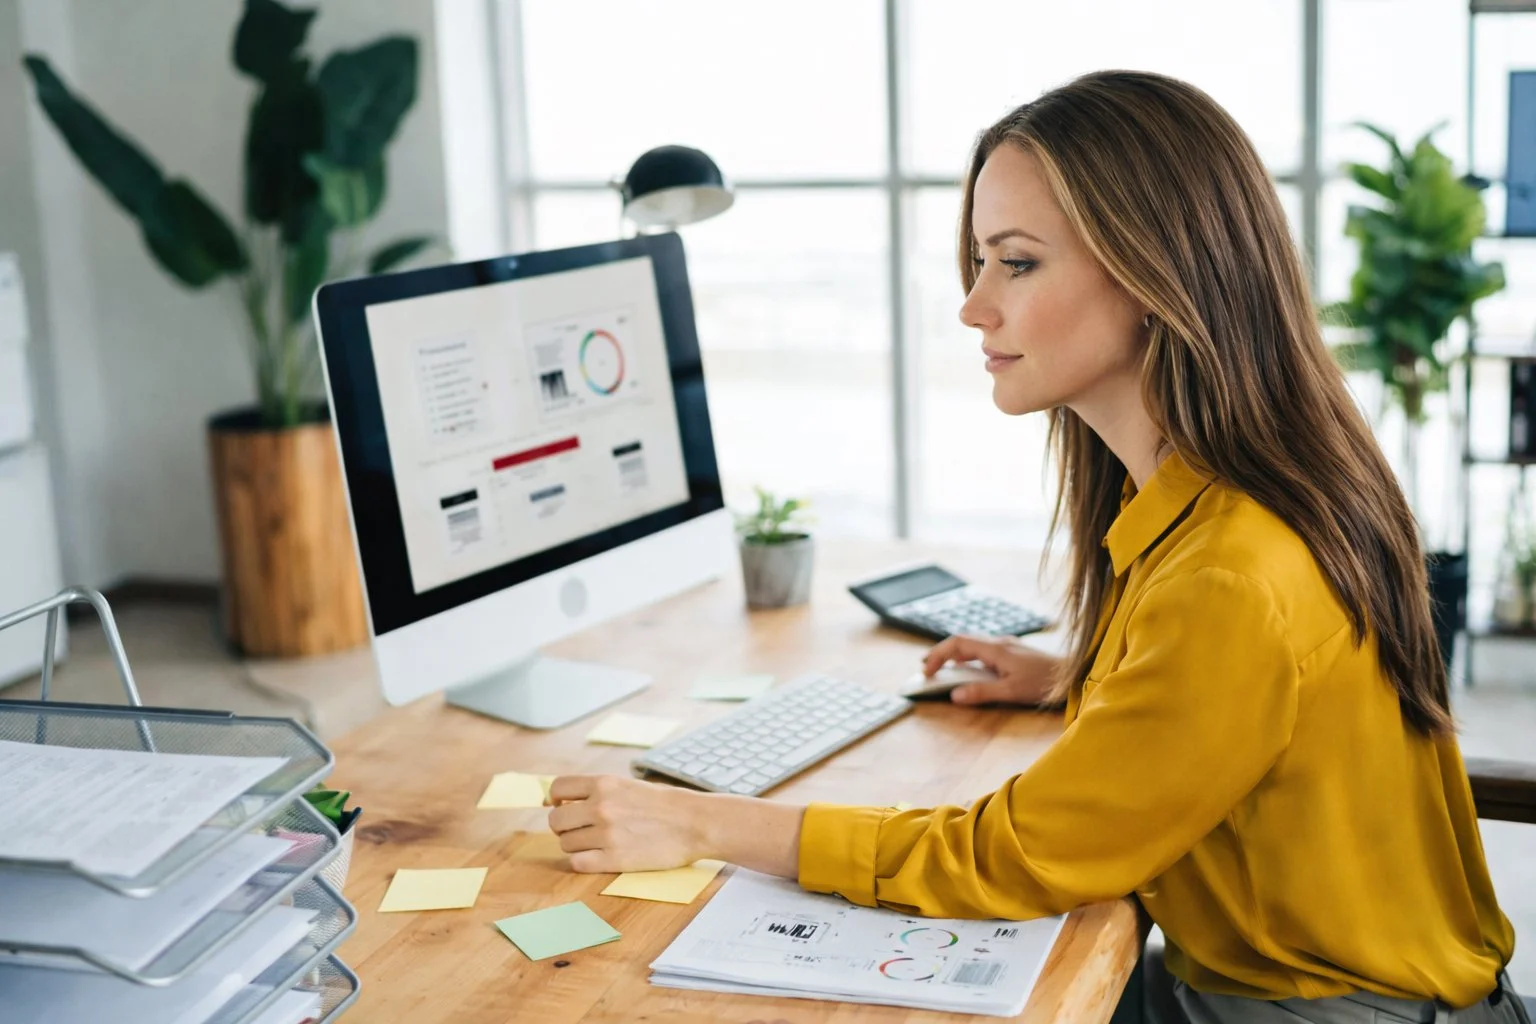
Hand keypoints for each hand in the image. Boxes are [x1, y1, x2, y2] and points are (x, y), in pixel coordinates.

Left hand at [546, 774, 708, 872]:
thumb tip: (563, 801)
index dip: (555, 799)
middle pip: (556, 820)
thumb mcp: (629, 785)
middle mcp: (601, 807)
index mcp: (604, 784)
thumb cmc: (665, 804)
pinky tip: (598, 857)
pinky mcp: (614, 859)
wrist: (694, 823)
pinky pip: (577, 863)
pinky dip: (583, 861)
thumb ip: (599, 792)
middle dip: (564, 826)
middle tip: (579, 829)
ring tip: (596, 843)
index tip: (562, 806)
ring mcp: (606, 834)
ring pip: (566, 843)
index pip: (558, 788)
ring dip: (576, 845)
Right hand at [920, 634, 1062, 705]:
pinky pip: (984, 651)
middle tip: (927, 669)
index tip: (927, 672)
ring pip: (973, 645)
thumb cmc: (1044, 683)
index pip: (957, 644)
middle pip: (962, 641)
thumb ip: (982, 692)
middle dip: (942, 653)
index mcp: (995, 649)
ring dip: (955, 656)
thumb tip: (955, 695)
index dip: (938, 655)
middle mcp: (999, 643)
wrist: (1074, 675)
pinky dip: (969, 659)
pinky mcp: (1014, 653)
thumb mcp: (1011, 692)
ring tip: (944, 670)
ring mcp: (1007, 646)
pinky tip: (970, 671)